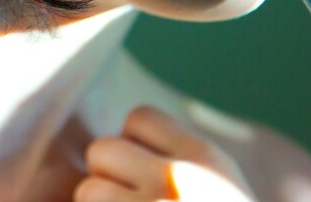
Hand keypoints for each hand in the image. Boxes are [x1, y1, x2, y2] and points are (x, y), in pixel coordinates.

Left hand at [73, 106, 254, 200]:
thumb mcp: (222, 184)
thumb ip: (179, 154)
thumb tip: (120, 136)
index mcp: (203, 159)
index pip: (139, 117)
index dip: (133, 145)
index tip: (148, 175)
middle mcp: (176, 180)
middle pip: (102, 149)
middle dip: (107, 178)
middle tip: (131, 200)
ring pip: (88, 191)